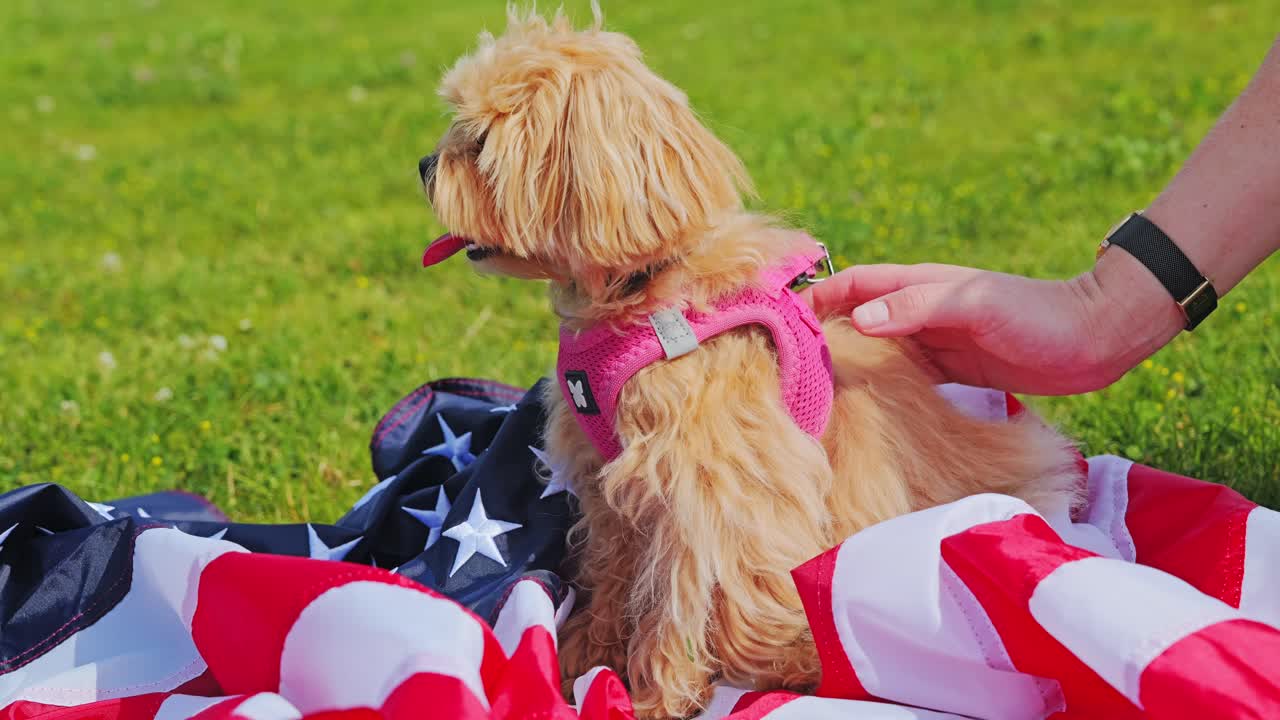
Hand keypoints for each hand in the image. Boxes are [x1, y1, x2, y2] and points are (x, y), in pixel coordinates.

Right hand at [803, 257, 1182, 395]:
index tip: (778, 321)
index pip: (852, 285)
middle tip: (786, 370)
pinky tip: (864, 412)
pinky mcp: (952, 371)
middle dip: (821, 338)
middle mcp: (918, 312)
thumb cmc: (1036, 315)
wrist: (1095, 339)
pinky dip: (879, 390)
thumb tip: (859, 319)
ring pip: (875, 352)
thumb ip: (918, 306)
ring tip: (813, 395)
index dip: (815, 297)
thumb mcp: (975, 305)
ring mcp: (934, 342)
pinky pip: (902, 379)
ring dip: (848, 367)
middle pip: (855, 321)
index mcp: (917, 286)